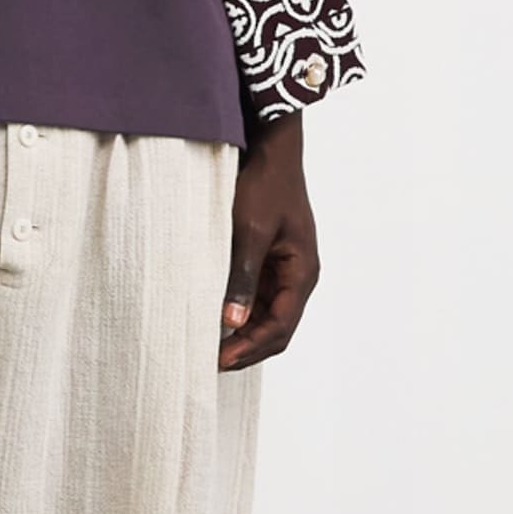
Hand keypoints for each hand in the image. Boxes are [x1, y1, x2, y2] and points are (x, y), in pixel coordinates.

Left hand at [219, 113, 319, 369]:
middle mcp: (298, 277)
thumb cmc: (265, 186)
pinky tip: (214, 319)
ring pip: (267, 318)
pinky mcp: (269, 263)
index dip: (251, 348)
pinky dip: (239, 314)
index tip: (220, 360)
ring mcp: (284, 272)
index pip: (280, 327)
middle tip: (212, 362)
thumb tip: (232, 321)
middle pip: (277, 330)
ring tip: (210, 346)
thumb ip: (243, 277)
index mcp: (302, 273)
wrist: (270, 151)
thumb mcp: (251, 232)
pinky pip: (257, 299)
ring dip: (242, 335)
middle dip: (247, 349)